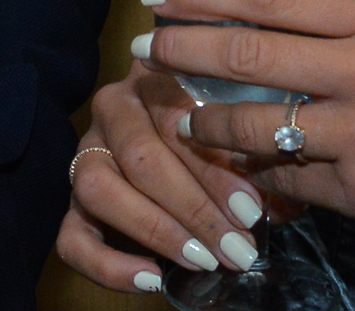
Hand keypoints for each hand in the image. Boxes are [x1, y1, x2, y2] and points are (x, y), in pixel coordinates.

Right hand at [54, 60, 273, 293]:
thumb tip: (283, 202)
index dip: (214, 169)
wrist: (177, 151)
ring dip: (156, 230)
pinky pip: (71, 238)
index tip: (251, 210)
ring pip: (99, 187)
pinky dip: (108, 265)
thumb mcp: (246, 137)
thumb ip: (262, 159)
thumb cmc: (225, 139)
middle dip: (193, 208)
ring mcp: (86, 153)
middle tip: (236, 245)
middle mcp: (113, 107)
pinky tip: (151, 280)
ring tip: (203, 260)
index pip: (178, 118)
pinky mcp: (72, 204)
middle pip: (140, 155)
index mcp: (157, 75)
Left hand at [136, 0, 354, 269]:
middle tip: (147, 47)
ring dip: (204, 122)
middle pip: (249, 52)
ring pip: (254, 123)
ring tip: (178, 118)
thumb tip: (267, 14)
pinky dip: (255, 176)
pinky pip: (284, 180)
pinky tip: (234, 172)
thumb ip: (349, 28)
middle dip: (183, 50)